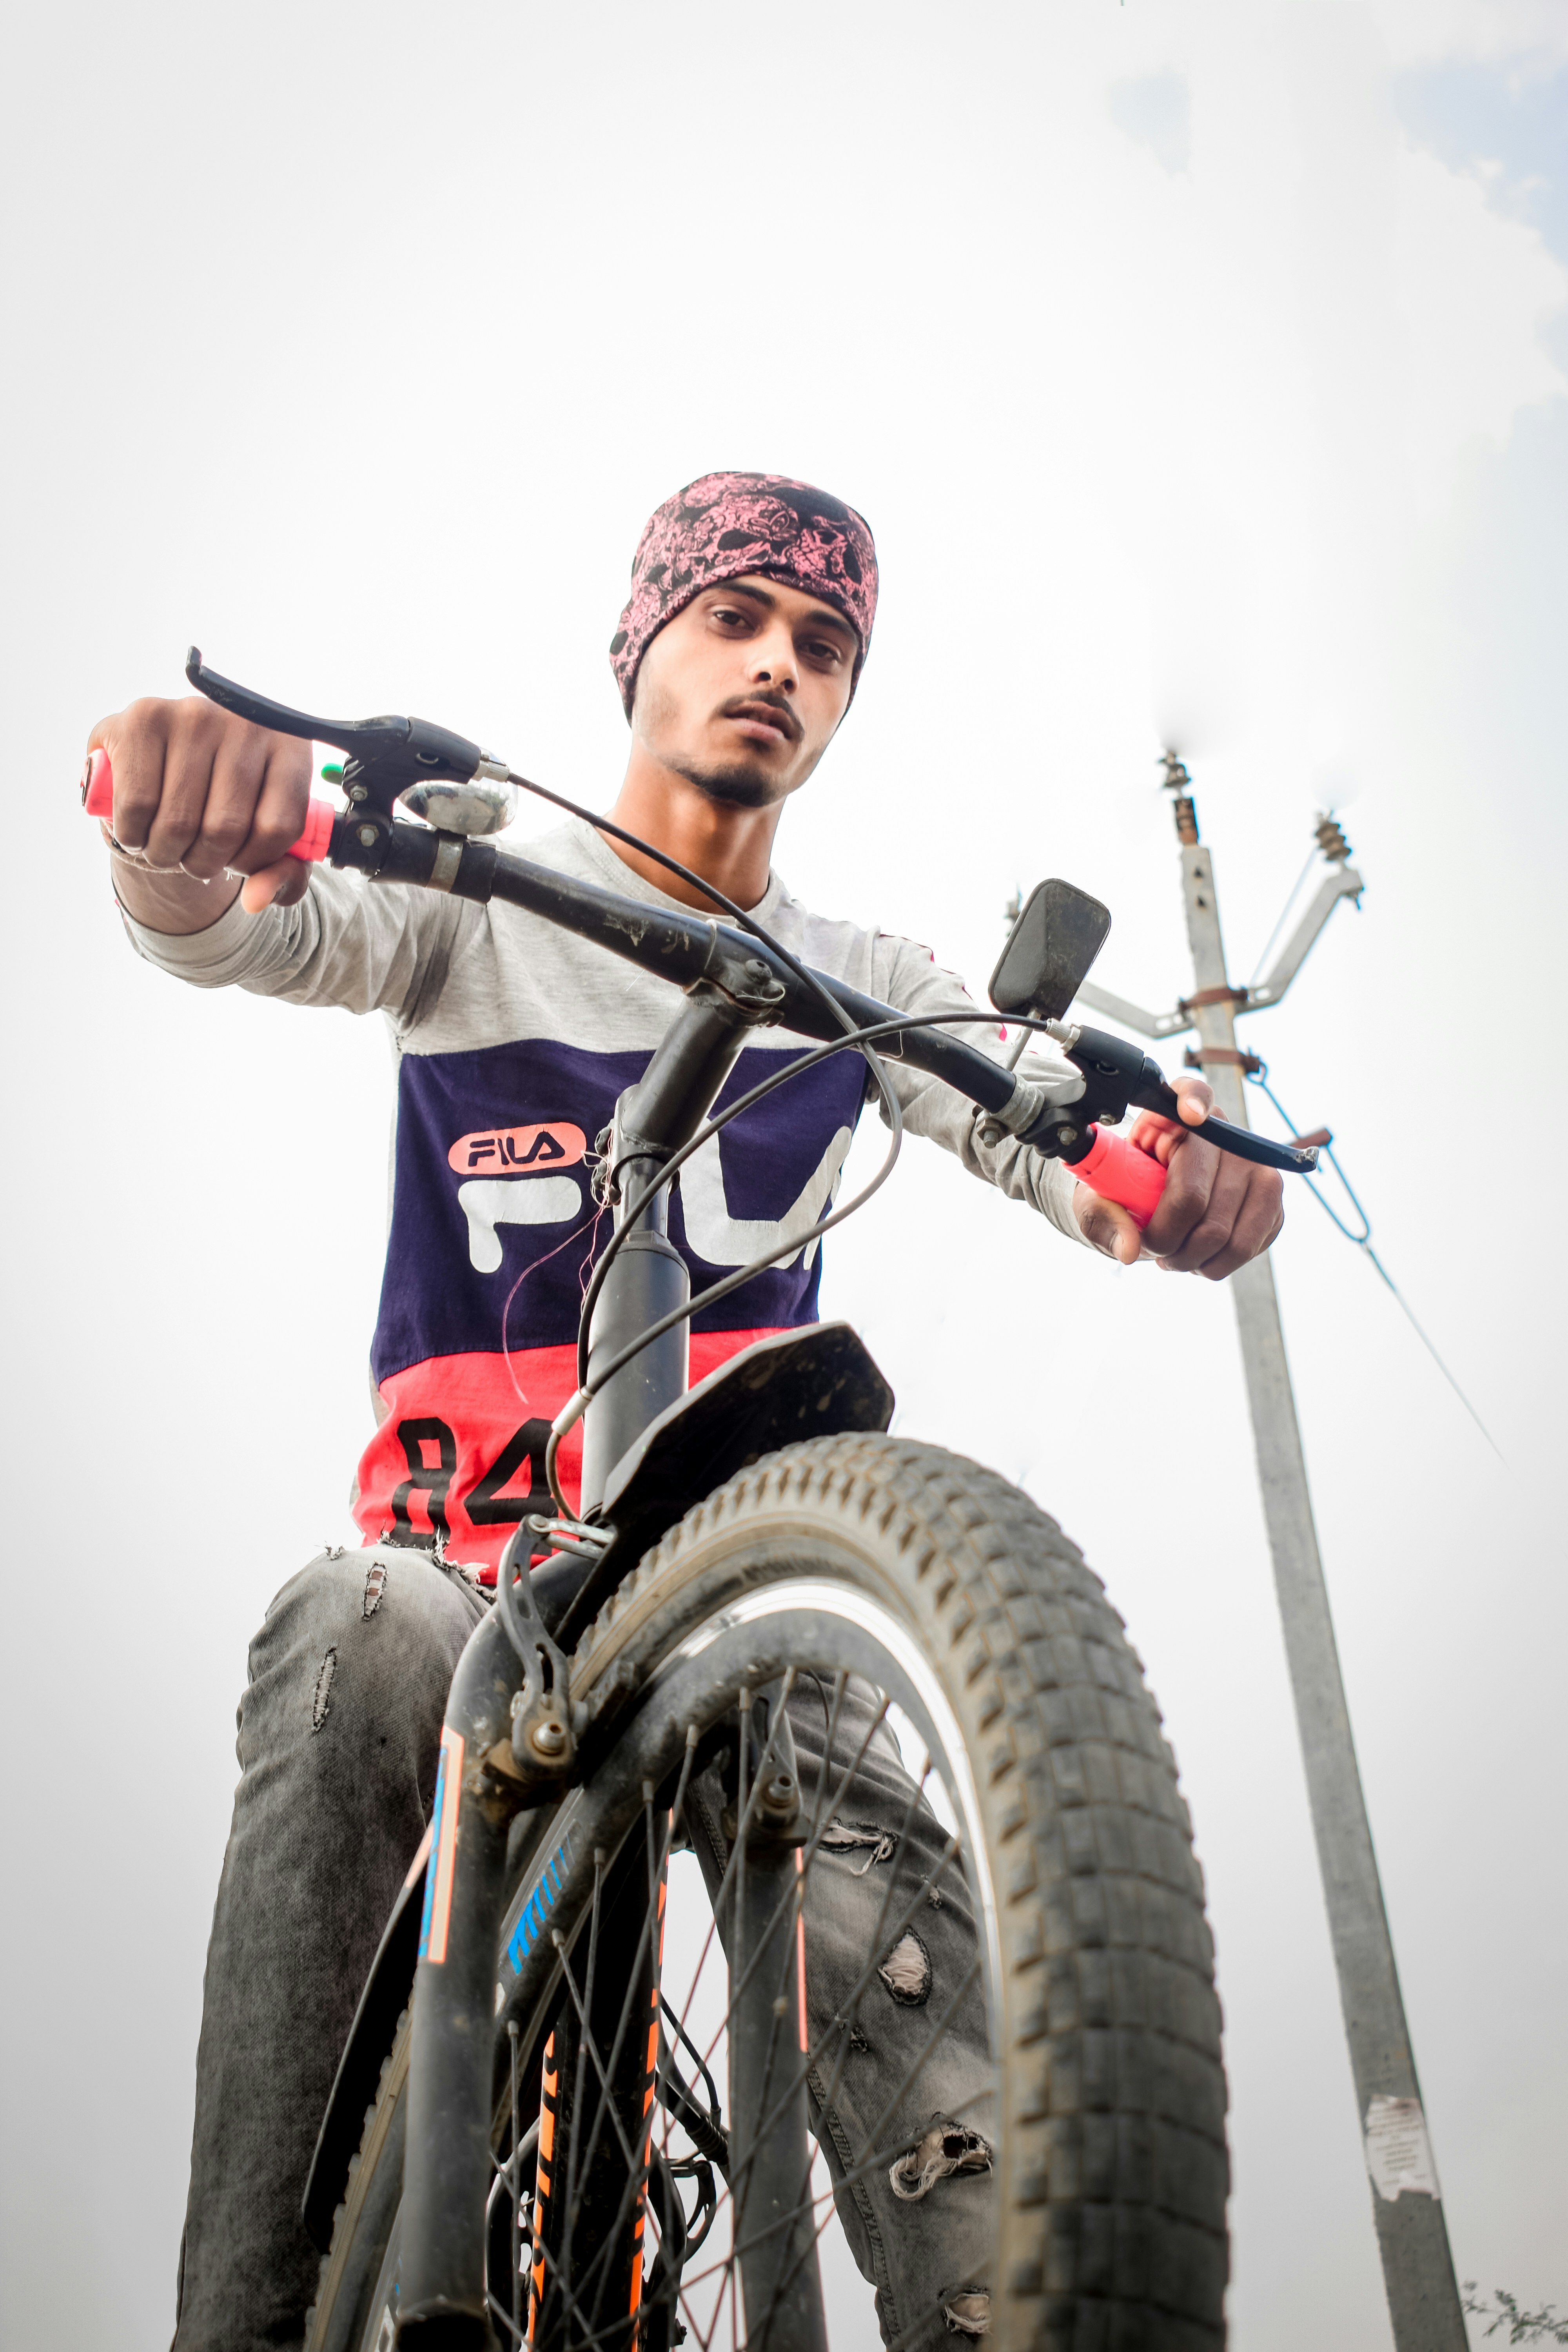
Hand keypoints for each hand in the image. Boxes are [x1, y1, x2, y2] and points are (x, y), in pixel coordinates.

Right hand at [88, 696, 313, 916]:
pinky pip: (137, 803)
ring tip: (164, 846)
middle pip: (224, 827)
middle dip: (202, 862)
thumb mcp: (265, 837)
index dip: (253, 862)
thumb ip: (279, 875)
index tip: (236, 861)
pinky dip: (132, 834)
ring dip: (165, 854)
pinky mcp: (144, 718)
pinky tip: (136, 830)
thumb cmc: (225, 800)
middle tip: (191, 857)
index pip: (279, 828)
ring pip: (178, 821)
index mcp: (289, 748)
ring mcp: (194, 715)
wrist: (166, 758)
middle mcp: (244, 723)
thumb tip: (255, 900)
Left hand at [1071, 1072, 1284, 1277]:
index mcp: (1171, 1116)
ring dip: (1192, 1260)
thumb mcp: (1097, 1201)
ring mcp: (1253, 1163)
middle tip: (1152, 1247)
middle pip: (1196, 1198)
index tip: (1189, 1116)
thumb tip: (1129, 1248)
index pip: (1191, 1093)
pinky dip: (1218, 1264)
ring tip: (1174, 1256)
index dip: (1192, 1102)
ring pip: (1225, 1232)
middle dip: (1167, 1240)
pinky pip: (1248, 1244)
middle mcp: (1219, 1132)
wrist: (1153, 1205)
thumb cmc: (1124, 1192)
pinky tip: (1200, 1256)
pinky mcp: (1269, 1197)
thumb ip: (1104, 1219)